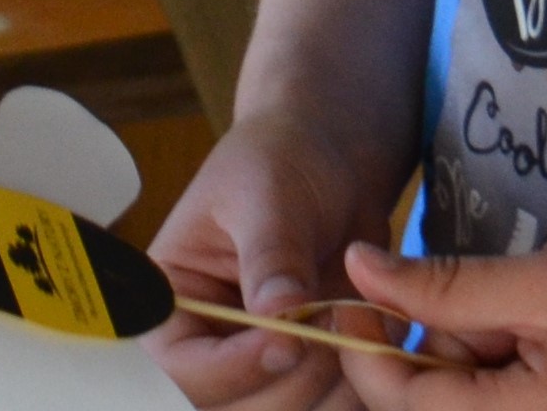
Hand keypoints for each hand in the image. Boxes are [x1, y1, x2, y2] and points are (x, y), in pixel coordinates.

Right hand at [149, 110, 404, 408]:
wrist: (333, 162)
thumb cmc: (281, 160)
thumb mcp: (268, 195)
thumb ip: (271, 257)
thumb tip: (279, 319)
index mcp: (171, 302)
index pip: (181, 368)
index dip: (235, 366)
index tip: (289, 337)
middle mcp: (208, 347)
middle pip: (238, 407)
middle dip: (295, 374)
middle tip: (335, 315)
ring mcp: (260, 366)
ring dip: (335, 380)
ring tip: (357, 312)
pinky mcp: (307, 374)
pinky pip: (330, 405)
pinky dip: (361, 383)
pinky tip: (375, 331)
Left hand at [332, 240, 546, 410]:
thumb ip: (446, 286)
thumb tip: (356, 265)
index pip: (390, 398)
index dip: (359, 339)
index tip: (361, 282)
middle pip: (428, 406)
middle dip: (439, 344)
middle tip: (500, 298)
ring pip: (467, 406)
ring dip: (478, 358)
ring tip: (544, 318)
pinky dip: (509, 377)